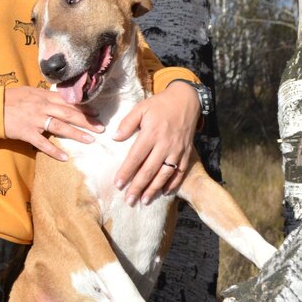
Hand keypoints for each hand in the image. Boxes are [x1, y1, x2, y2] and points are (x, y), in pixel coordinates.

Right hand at [4, 87, 103, 160]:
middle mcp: (42, 106)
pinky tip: (65, 157)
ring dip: (77, 134)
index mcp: (43, 96)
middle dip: (87, 121)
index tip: (97, 113)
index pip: (68, 101)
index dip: (84, 108)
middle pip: (69, 113)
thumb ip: (44, 96)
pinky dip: (54, 150)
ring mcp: (34, 120)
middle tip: (101, 128)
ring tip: (90, 140)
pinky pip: (42, 143)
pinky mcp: (26, 132)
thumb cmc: (9, 99)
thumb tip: (59, 98)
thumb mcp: (29, 92)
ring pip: (60, 127)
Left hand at [113, 81, 200, 204]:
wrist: (186, 101)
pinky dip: (173, 183)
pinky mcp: (186, 153)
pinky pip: (180, 172)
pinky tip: (164, 192)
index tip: (118, 185)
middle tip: (129, 200)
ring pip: (164, 174)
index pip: (136, 157)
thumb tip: (115, 138)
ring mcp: (177, 150)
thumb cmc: (159, 105)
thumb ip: (127, 123)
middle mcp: (165, 144)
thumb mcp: (141, 108)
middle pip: (149, 170)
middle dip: (138, 187)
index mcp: (152, 133)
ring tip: (144, 200)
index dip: (127, 172)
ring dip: (154, 189)